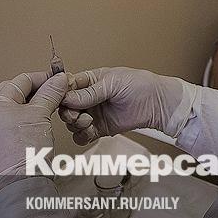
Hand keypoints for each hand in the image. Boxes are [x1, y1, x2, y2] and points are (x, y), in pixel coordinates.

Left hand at [0, 71, 72, 195]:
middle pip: (18, 92)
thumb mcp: (40, 115)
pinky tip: (45, 120)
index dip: (43, 78)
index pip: (21, 81)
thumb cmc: (24, 153)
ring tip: (54, 106)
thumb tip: (59, 79)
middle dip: (39, 90)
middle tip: (58, 91)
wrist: (21, 184)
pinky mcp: (2, 141)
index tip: (60, 80)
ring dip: (37, 103)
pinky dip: (32, 117)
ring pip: (19, 107)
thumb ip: (50, 93)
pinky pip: (18, 121)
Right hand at [58, 67, 186, 145]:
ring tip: (88, 121)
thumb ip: (89, 92)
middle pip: (65, 107)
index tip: (61, 99)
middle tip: (76, 114)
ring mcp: (93, 114)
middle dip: (67, 112)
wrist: (157, 104)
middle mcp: (88, 98)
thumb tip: (67, 97)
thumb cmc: (139, 85)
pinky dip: (82, 135)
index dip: (61, 94)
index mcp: (89, 81)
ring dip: (75, 124)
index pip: (66, 87)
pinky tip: (89, 131)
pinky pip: (82, 135)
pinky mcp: (99, 129)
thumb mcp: (112, 82)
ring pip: (72, 123)